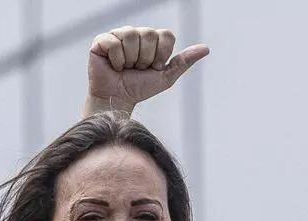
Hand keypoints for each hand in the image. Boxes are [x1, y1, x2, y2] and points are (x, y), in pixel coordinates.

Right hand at [84, 26, 208, 116]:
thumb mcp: (167, 76)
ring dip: (132, 58)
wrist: (119, 99)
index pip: (166, 34)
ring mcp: (118, 35)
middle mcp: (136, 34)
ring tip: (127, 67)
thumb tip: (206, 48)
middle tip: (139, 68)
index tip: (155, 67)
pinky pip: (113, 42)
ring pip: (131, 35)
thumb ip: (184, 61)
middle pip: (149, 33)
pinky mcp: (101, 41)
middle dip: (147, 58)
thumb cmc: (141, 88)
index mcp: (152, 40)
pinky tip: (115, 66)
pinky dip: (117, 60)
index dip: (162, 53)